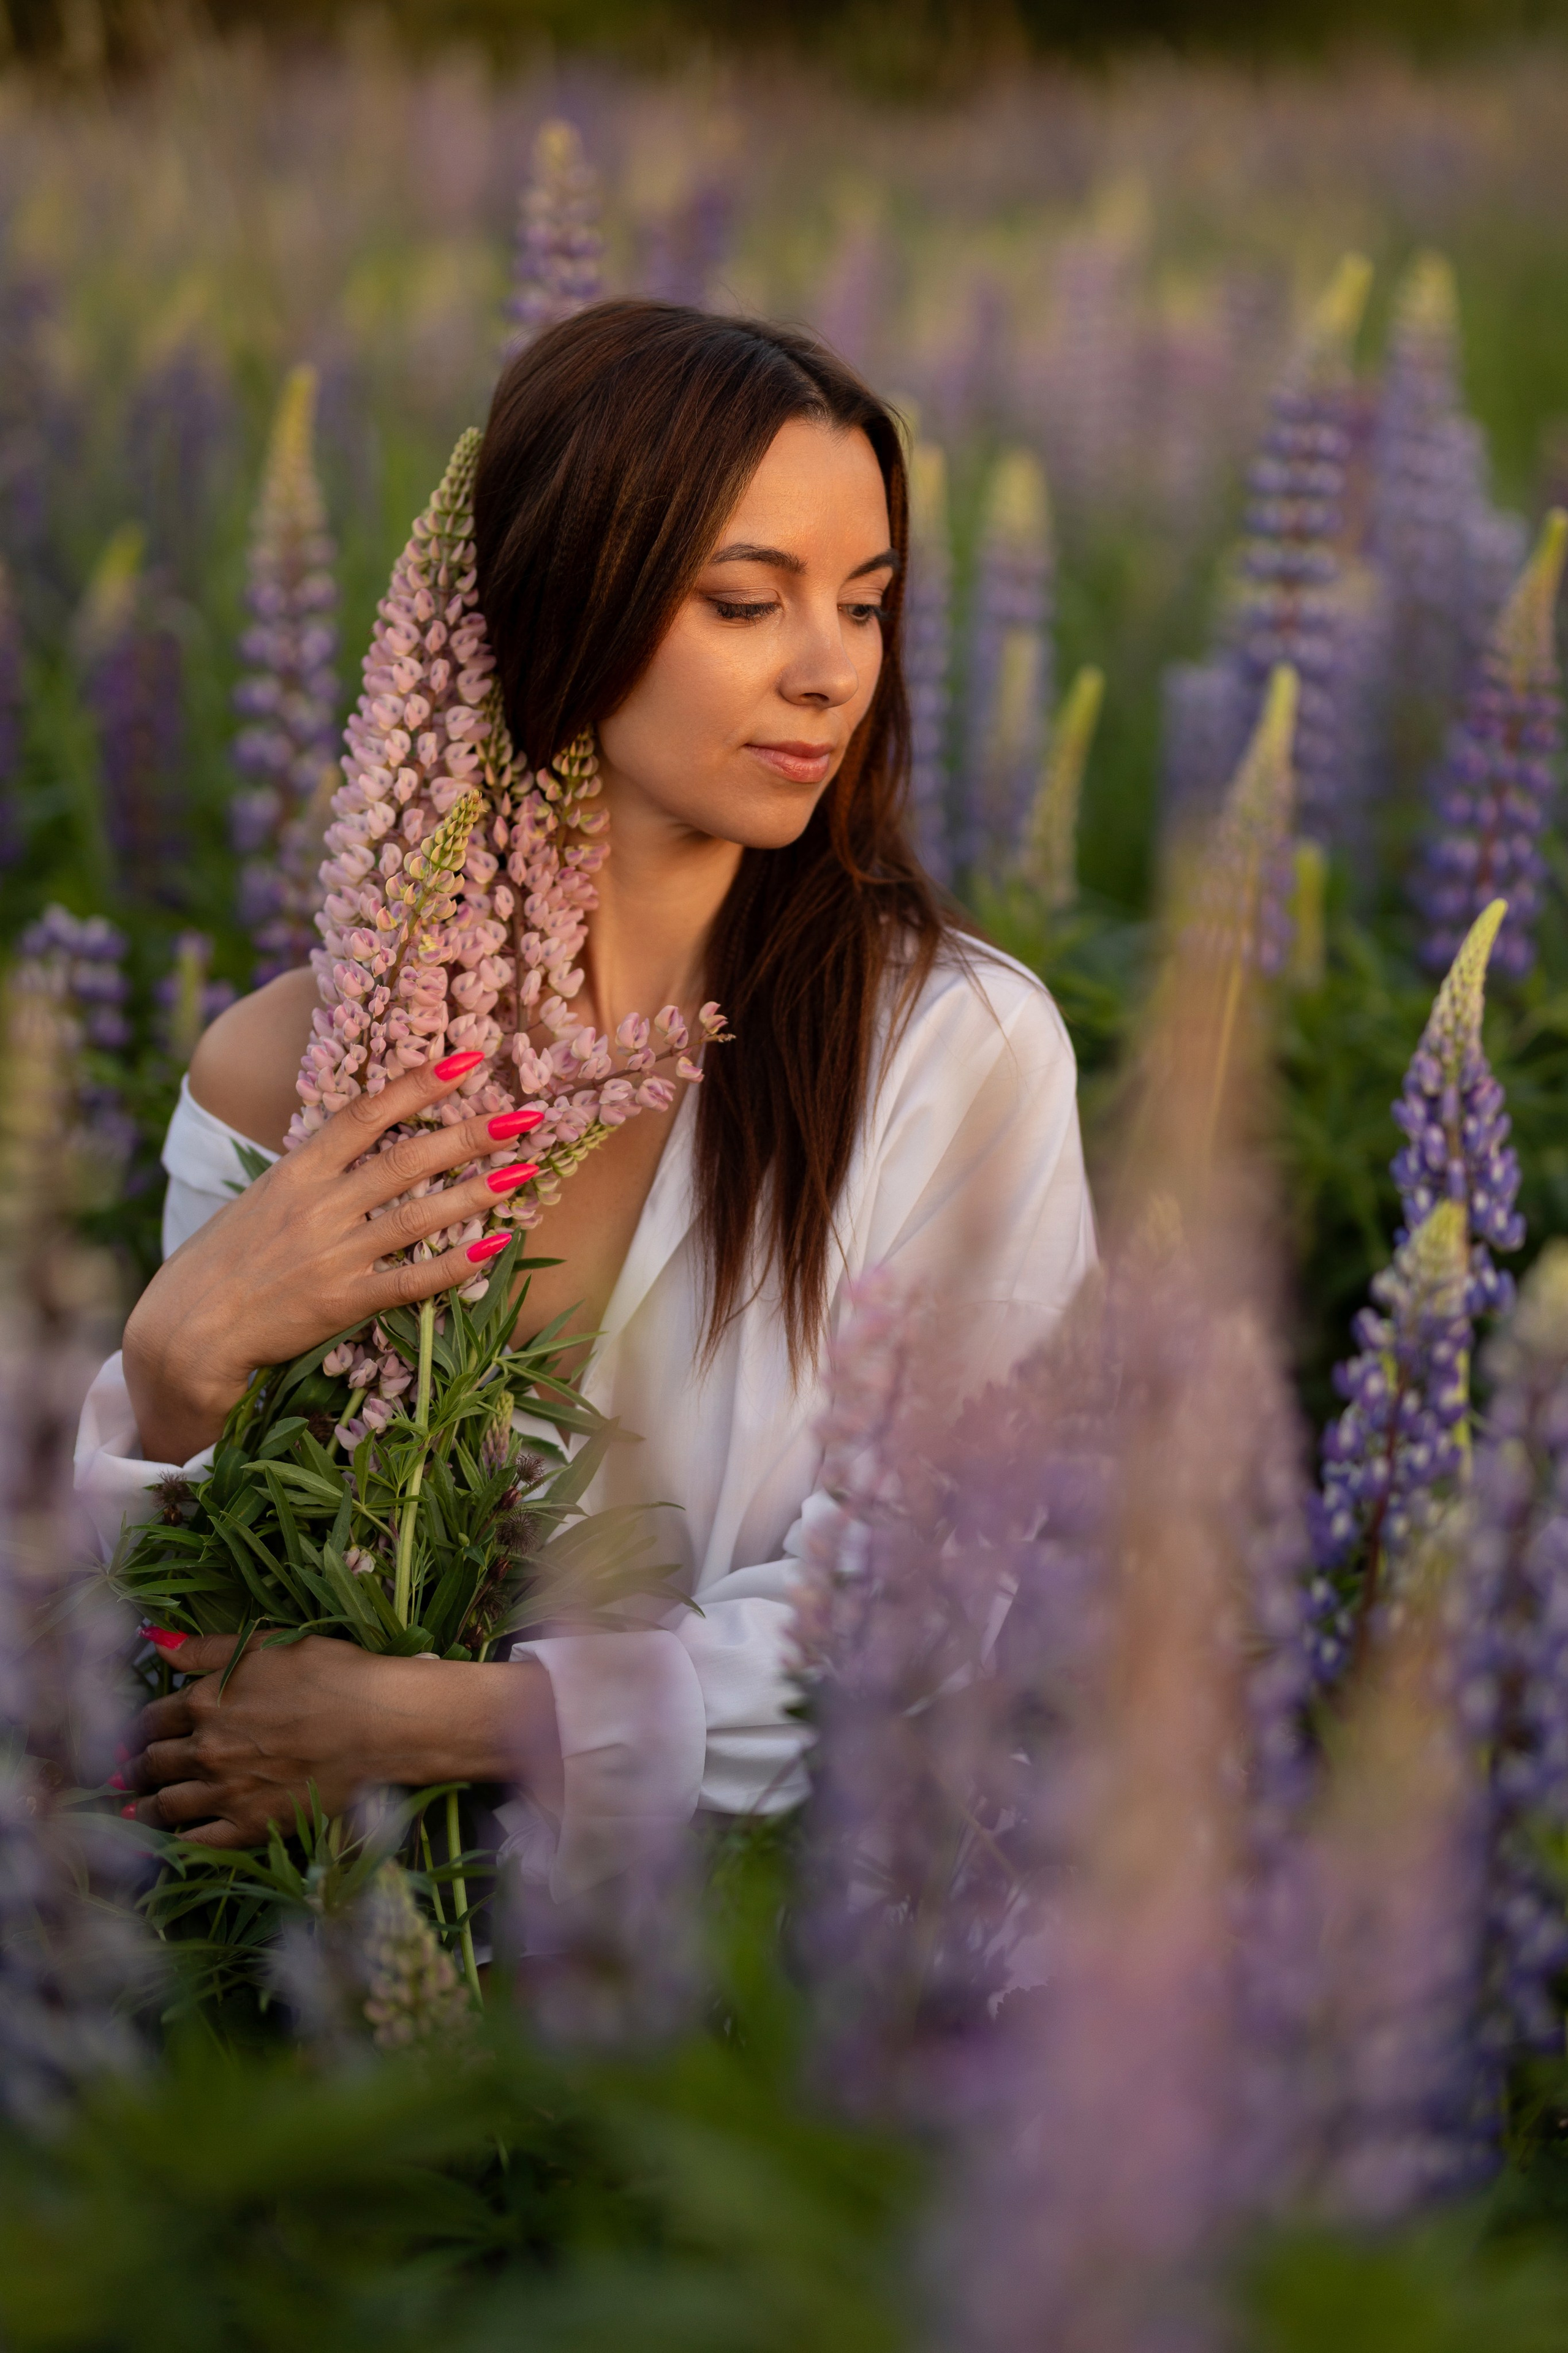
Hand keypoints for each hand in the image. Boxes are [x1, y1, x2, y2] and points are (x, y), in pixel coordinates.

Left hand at [120, 1631, 562, 1848]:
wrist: (385, 1724)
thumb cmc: (335, 1674)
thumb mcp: (269, 1645)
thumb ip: (207, 1649)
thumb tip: (153, 1641)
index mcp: (206, 1702)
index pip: (152, 1719)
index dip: (141, 1726)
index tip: (138, 1733)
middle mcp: (206, 1750)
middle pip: (152, 1763)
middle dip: (136, 1767)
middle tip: (128, 1772)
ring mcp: (226, 1793)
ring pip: (164, 1806)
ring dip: (144, 1807)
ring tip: (134, 1809)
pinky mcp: (252, 1827)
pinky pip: (197, 1843)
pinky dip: (176, 1842)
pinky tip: (170, 1840)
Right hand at [123, 1050, 541, 1462]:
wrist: (187, 1330)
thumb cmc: (225, 1259)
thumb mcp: (262, 1196)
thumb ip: (315, 1169)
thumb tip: (366, 1135)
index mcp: (297, 1172)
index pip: (365, 1114)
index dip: (418, 1085)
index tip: (467, 1060)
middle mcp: (319, 1206)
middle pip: (406, 1159)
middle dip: (470, 1134)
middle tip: (525, 1114)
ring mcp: (333, 1254)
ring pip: (418, 1215)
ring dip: (477, 1192)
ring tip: (524, 1169)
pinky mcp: (343, 1301)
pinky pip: (410, 1280)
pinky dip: (454, 1264)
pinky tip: (494, 1247)